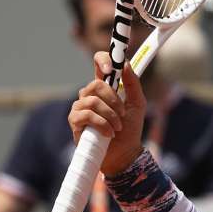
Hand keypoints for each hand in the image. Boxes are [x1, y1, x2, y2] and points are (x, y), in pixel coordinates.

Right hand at [69, 52, 145, 175]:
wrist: (124, 152)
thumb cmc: (130, 127)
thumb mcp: (137, 103)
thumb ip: (132, 84)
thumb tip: (125, 64)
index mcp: (105, 87)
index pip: (99, 64)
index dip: (103, 59)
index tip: (112, 66)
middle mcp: (90, 94)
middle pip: (96, 84)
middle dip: (114, 99)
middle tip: (122, 113)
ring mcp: (80, 107)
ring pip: (93, 100)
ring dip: (110, 115)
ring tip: (117, 127)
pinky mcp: (75, 121)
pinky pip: (87, 115)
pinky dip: (102, 124)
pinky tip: (109, 133)